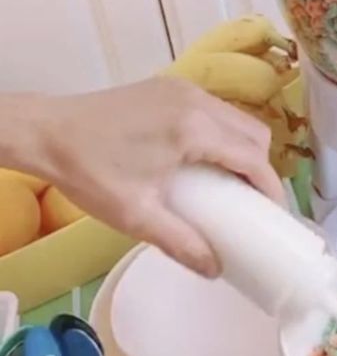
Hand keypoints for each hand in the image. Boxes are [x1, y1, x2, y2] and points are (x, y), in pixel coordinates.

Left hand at [30, 77, 284, 275]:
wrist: (46, 132)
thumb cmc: (89, 172)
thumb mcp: (136, 215)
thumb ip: (181, 242)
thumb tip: (214, 268)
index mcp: (194, 129)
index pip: (252, 157)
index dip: (270, 188)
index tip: (272, 216)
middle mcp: (196, 101)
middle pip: (253, 132)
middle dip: (260, 167)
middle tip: (249, 202)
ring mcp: (182, 89)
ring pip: (234, 117)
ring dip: (241, 148)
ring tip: (228, 184)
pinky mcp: (168, 87)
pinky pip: (212, 109)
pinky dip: (220, 133)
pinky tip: (202, 159)